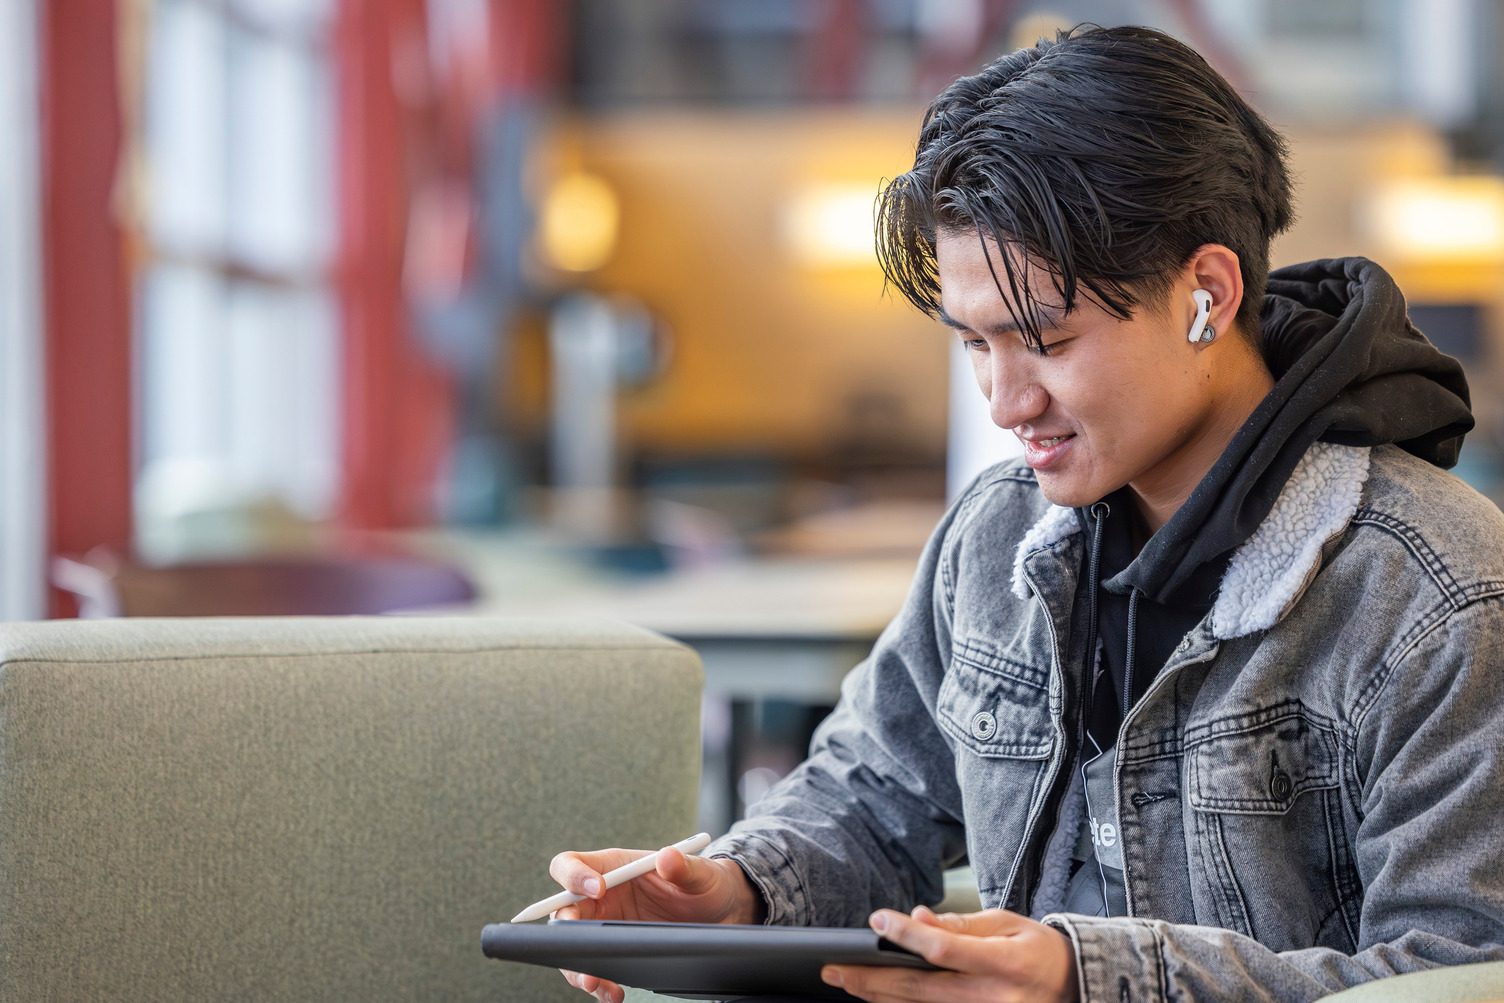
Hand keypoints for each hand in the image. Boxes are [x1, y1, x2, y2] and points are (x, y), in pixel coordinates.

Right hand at [550, 845, 764, 1002]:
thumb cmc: (704, 883)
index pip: (572, 865)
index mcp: (614, 867)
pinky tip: (613, 992)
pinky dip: (599, 983)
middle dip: (567, 931)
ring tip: (594, 981)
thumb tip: (667, 858)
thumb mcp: (700, 873)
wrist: (721, 914)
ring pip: (573, 946)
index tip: (597, 889)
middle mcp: (603, 897)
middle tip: (582, 947)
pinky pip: (595, 969)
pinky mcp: (617, 952)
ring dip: (577, 966)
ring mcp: (607, 926)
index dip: (573, 876)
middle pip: (564, 911)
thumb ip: (683, 866)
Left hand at [822, 905, 1078, 1002]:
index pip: (943, 949)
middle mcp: (993, 998)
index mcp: (1003, 963)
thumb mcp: (1007, 924)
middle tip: (834, 967)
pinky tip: (878, 1000)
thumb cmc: (1039, 952)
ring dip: (878, 997)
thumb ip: (961, 924)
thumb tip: (916, 918)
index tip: (876, 920)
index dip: (906, 935)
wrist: (1076, 989)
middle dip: (871, 977)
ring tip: (846, 982)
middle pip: (919, 989)